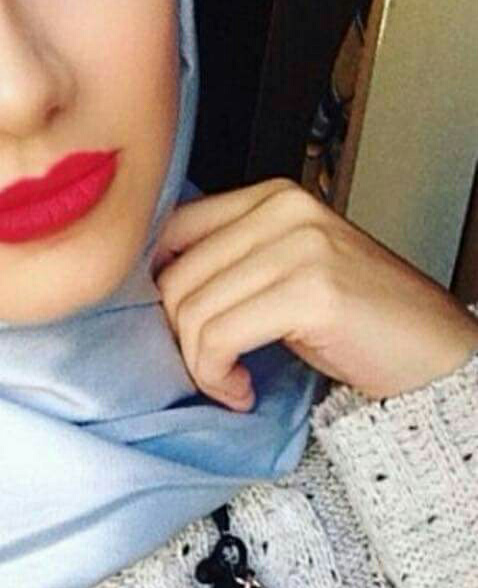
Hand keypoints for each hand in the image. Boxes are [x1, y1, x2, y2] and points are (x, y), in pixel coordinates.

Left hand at [152, 177, 477, 411]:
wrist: (437, 356)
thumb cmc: (358, 320)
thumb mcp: (284, 271)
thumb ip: (229, 261)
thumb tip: (150, 284)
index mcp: (272, 197)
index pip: (172, 230)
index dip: (158, 286)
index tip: (177, 325)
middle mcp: (284, 210)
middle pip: (175, 275)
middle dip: (179, 335)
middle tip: (209, 365)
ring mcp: (300, 247)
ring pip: (192, 310)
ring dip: (200, 364)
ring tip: (230, 381)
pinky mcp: (312, 291)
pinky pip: (220, 338)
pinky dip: (218, 376)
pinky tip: (242, 390)